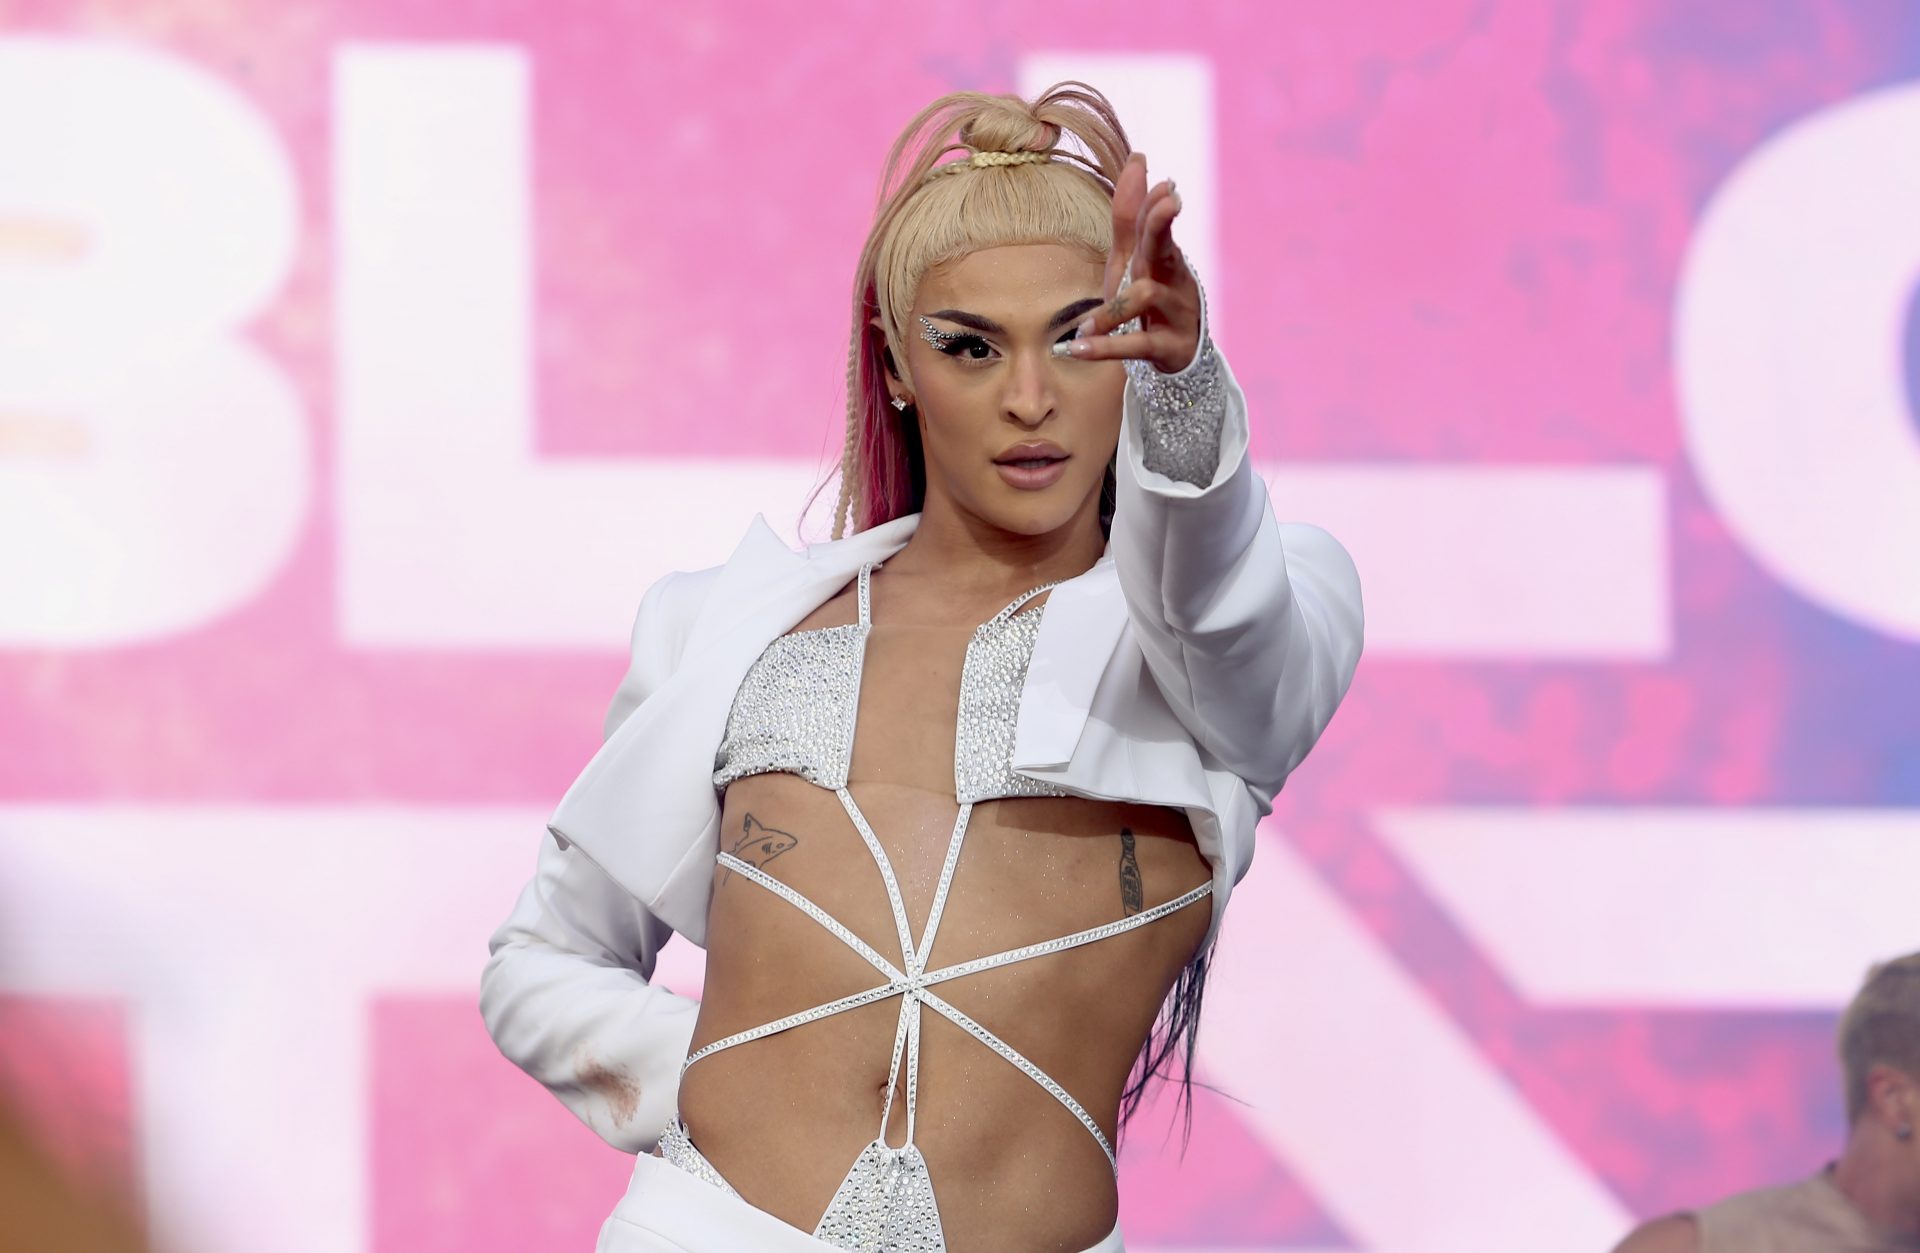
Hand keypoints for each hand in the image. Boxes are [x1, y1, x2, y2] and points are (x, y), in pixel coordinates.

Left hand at [1058, 152, 1201, 372]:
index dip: (1157, 204)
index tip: (1164, 183)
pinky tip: (1079, 348)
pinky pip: (1137, 345)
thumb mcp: (1134, 258)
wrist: (1177, 353)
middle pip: (1165, 248)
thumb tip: (1138, 158)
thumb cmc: (1150, 298)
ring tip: (1084, 326)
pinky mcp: (1167, 347)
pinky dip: (1107, 347)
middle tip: (1169, 202)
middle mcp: (1172, 280)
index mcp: (1162, 257)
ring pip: (1146, 298)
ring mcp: (1173, 313)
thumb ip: (1131, 215)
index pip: (1156, 225)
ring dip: (1112, 309)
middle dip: (1162, 225)